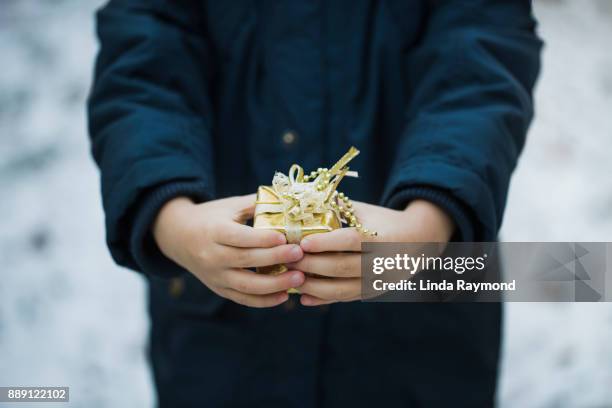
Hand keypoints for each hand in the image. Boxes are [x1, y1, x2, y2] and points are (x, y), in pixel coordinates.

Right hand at [153, 194, 304, 307]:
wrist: (178, 236)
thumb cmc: (211, 217)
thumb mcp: (229, 206)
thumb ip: (255, 204)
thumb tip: (287, 200)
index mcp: (214, 232)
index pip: (240, 238)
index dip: (263, 239)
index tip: (285, 238)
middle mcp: (212, 256)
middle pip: (246, 260)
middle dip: (275, 258)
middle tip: (300, 254)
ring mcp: (215, 275)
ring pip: (246, 285)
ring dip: (274, 285)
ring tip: (299, 278)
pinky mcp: (219, 289)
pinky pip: (243, 299)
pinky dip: (264, 301)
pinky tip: (285, 295)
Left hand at [287, 199, 454, 305]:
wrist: (418, 242)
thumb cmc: (384, 221)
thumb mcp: (365, 212)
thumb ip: (338, 209)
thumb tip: (303, 202)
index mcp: (381, 237)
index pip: (350, 241)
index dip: (325, 243)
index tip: (302, 242)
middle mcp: (381, 262)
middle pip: (342, 267)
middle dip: (311, 265)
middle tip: (287, 259)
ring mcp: (377, 281)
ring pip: (342, 289)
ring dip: (313, 286)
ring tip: (291, 278)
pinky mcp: (372, 293)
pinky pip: (345, 298)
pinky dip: (323, 299)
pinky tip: (304, 297)